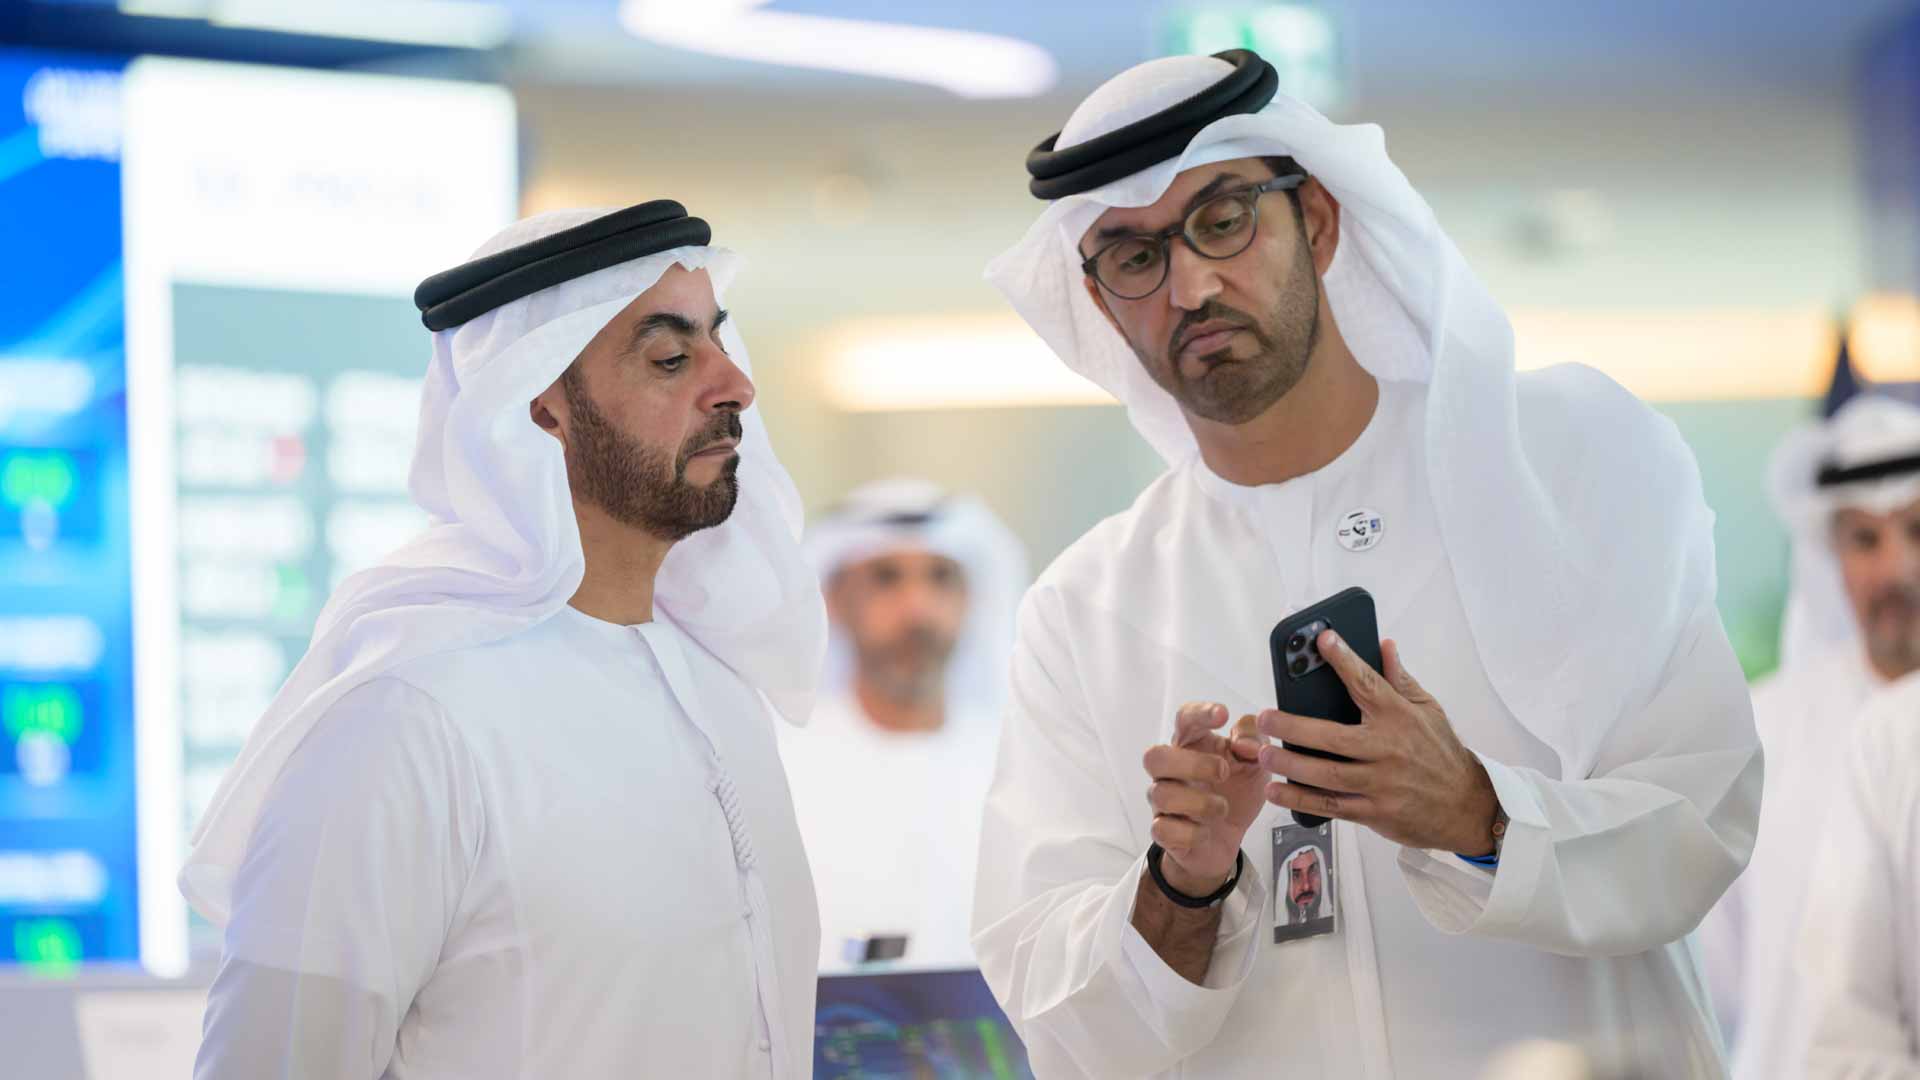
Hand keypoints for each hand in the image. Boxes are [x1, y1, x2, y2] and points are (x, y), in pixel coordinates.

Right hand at [1143, 703, 1268, 894]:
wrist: (1230, 838)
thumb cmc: (1236, 793)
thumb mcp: (1256, 763)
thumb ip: (1255, 741)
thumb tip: (1243, 744)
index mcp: (1192, 746)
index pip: (1185, 720)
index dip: (1200, 714)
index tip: (1222, 715)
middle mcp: (1171, 771)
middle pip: (1155, 756)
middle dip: (1191, 763)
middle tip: (1223, 772)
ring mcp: (1164, 803)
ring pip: (1161, 795)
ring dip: (1200, 802)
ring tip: (1223, 808)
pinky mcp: (1164, 832)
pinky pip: (1164, 830)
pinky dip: (1191, 832)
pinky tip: (1207, 831)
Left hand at [1256, 632, 1499, 854]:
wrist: (1467, 806)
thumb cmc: (1442, 753)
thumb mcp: (1429, 710)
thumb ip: (1401, 679)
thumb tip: (1384, 645)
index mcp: (1400, 718)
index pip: (1369, 683)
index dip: (1345, 660)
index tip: (1323, 641)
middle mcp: (1388, 749)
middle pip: (1332, 737)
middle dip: (1293, 727)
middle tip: (1264, 718)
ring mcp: (1381, 783)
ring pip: (1326, 775)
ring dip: (1290, 765)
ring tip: (1262, 753)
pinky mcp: (1375, 812)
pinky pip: (1331, 806)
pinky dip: (1300, 800)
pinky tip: (1275, 791)